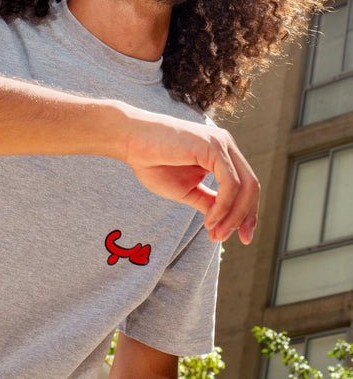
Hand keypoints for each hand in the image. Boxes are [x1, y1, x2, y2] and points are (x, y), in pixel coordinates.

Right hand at [119, 109, 259, 244]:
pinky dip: (224, 206)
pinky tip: (209, 220)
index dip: (247, 213)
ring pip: (246, 186)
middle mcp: (226, 145)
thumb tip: (226, 221)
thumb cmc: (153, 161)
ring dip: (234, 216)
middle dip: (247, 217)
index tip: (239, 237)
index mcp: (221, 154)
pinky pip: (230, 183)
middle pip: (252, 186)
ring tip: (216, 234)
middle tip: (237, 240)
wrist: (130, 141)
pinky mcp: (213, 146)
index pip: (246, 186)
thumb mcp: (186, 189)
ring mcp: (221, 144)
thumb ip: (208, 201)